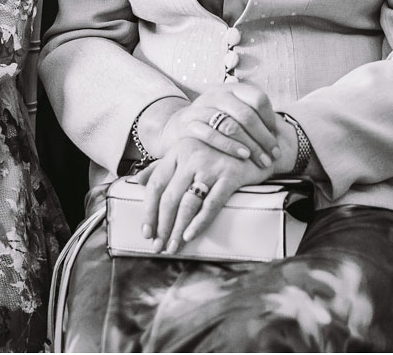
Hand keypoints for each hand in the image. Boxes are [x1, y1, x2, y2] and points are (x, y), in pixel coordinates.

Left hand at [137, 136, 271, 253]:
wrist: (254, 144)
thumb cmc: (217, 152)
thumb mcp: (188, 153)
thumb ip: (163, 166)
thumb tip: (138, 181)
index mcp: (177, 151)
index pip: (156, 185)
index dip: (148, 211)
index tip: (146, 232)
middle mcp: (191, 156)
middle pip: (169, 198)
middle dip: (162, 226)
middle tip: (158, 246)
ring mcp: (211, 165)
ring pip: (188, 203)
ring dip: (177, 229)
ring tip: (173, 247)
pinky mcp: (231, 175)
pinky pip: (211, 204)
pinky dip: (199, 222)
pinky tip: (190, 235)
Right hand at [158, 83, 282, 170]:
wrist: (179, 125)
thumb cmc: (215, 122)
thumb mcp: (232, 111)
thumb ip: (251, 116)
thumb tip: (281, 132)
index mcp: (232, 88)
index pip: (258, 98)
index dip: (270, 118)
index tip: (276, 136)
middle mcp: (217, 94)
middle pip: (247, 114)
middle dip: (264, 137)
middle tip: (274, 155)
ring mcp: (201, 108)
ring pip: (231, 125)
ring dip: (250, 144)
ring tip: (262, 160)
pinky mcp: (189, 124)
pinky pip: (211, 134)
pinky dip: (229, 146)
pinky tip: (242, 156)